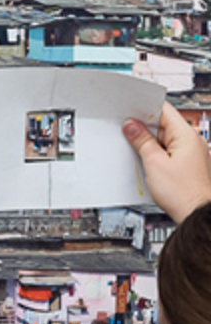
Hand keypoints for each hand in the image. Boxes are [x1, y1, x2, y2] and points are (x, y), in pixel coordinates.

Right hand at [123, 102, 210, 222]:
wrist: (196, 213)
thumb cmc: (182, 192)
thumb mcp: (154, 164)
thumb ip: (142, 142)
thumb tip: (132, 126)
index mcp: (186, 135)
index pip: (163, 110)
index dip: (144, 110)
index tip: (128, 114)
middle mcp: (192, 141)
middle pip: (163, 126)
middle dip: (143, 130)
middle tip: (127, 136)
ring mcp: (191, 153)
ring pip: (164, 141)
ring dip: (149, 145)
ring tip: (138, 155)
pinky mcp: (187, 165)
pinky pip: (168, 153)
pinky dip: (156, 156)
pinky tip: (148, 166)